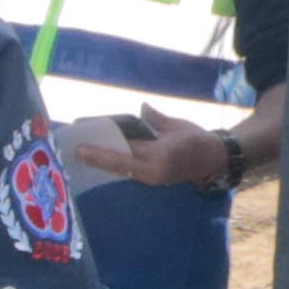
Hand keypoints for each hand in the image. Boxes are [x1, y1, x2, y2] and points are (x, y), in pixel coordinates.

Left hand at [59, 115, 234, 191]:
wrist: (214, 161)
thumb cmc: (197, 140)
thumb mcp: (176, 126)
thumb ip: (155, 118)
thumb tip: (142, 108)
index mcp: (159, 156)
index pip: (125, 153)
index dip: (101, 151)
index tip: (81, 148)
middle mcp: (152, 171)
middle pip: (117, 165)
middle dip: (95, 159)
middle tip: (74, 150)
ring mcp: (151, 179)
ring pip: (120, 171)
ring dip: (101, 163)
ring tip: (82, 154)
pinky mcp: (151, 181)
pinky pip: (127, 173)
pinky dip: (113, 165)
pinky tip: (99, 159)